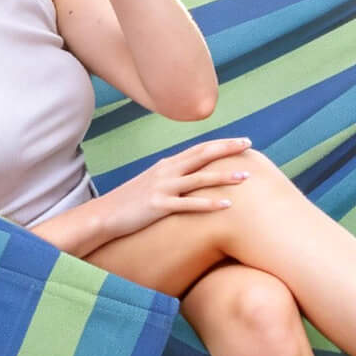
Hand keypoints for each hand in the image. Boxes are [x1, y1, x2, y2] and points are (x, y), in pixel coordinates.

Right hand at [97, 137, 254, 239]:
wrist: (105, 214)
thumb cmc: (131, 201)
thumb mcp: (153, 183)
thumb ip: (172, 177)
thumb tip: (191, 177)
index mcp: (167, 164)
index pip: (199, 149)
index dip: (222, 144)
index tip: (242, 141)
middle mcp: (166, 171)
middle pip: (202, 156)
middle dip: (227, 149)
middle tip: (249, 145)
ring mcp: (163, 187)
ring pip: (200, 178)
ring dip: (225, 176)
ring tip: (247, 177)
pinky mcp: (159, 206)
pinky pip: (189, 204)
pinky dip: (209, 204)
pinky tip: (227, 205)